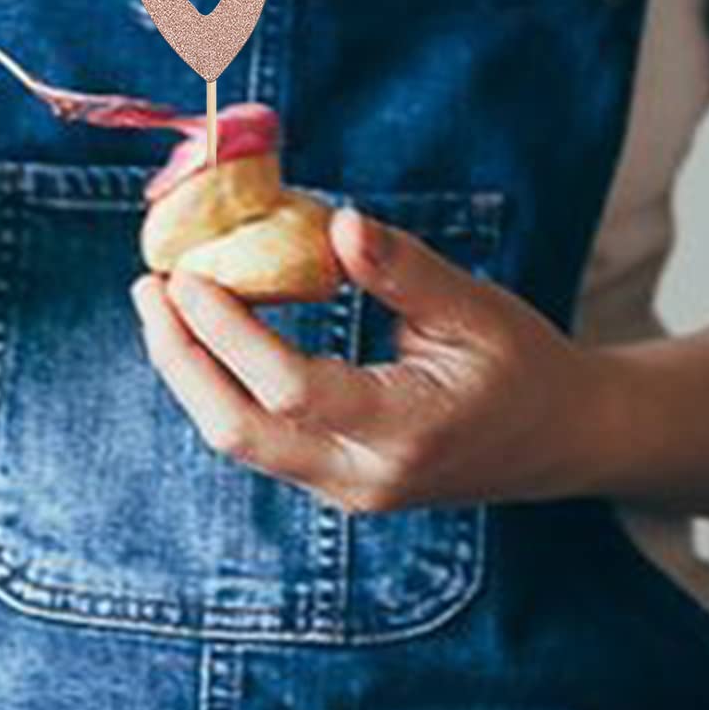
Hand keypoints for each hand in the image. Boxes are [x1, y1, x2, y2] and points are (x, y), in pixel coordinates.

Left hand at [132, 208, 616, 511]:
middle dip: (180, 360)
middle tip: (148, 287)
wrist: (560, 441)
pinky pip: (258, 439)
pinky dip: (221, 385)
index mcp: (409, 429)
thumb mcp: (477, 307)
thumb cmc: (524, 365)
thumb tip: (337, 219)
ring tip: (163, 304)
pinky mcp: (331, 484)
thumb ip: (404, 269)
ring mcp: (344, 490)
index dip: (228, 333)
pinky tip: (206, 334)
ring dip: (191, 373)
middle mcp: (365, 475)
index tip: (186, 275)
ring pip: (239, 441)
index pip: (291, 389)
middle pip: (239, 431)